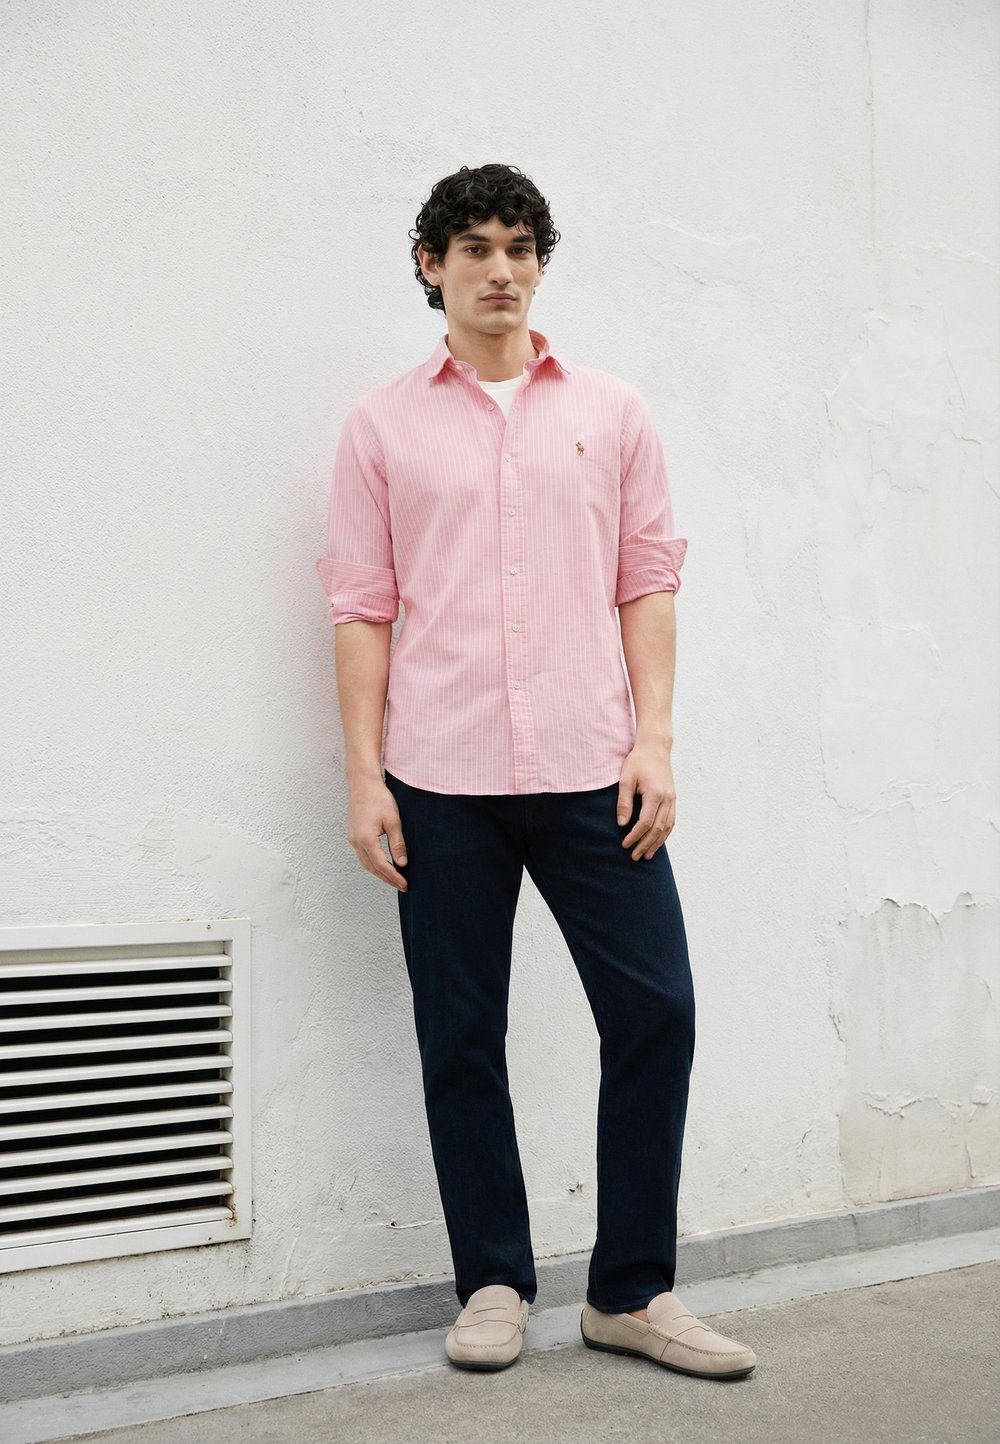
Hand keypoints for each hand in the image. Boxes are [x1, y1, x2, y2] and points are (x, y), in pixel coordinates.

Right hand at [346, 776, 408, 890]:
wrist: (363, 784)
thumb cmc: (379, 799)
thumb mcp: (393, 821)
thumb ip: (397, 844)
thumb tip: (402, 864)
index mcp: (366, 839)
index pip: (381, 865)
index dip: (393, 877)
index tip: (404, 884)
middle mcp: (356, 842)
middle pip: (372, 868)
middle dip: (387, 879)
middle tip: (401, 886)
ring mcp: (352, 838)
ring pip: (366, 863)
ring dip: (379, 872)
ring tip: (393, 878)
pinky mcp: (353, 834)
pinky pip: (363, 855)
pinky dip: (373, 863)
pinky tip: (382, 864)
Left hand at [617, 738, 675, 859]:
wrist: (655, 748)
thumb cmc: (638, 761)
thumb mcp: (626, 779)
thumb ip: (624, 802)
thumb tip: (622, 824)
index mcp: (655, 794)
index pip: (645, 822)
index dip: (635, 836)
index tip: (624, 844)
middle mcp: (667, 799)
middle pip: (657, 829)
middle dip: (645, 844)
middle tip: (634, 856)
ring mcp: (672, 800)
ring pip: (667, 828)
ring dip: (657, 843)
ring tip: (646, 855)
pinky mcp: (673, 799)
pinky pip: (671, 821)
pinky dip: (664, 834)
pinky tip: (657, 842)